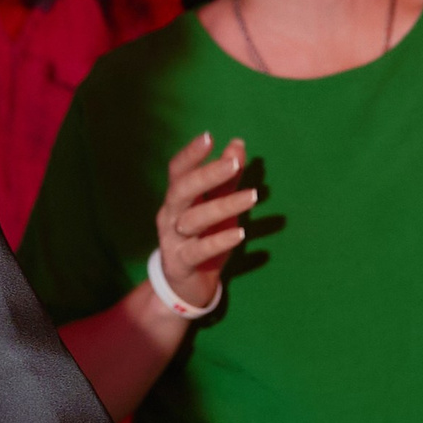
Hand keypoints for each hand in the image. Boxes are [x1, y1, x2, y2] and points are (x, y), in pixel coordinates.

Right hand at [153, 132, 254, 311]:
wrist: (186, 285)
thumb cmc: (203, 238)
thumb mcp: (216, 205)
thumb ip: (226, 177)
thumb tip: (238, 143)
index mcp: (177, 198)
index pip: (178, 170)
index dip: (191, 154)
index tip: (209, 137)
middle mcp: (170, 215)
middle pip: (182, 190)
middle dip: (207, 175)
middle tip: (234, 163)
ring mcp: (172, 240)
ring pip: (194, 220)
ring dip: (223, 206)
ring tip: (253, 196)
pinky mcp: (181, 263)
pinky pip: (199, 250)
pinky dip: (219, 241)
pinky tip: (240, 232)